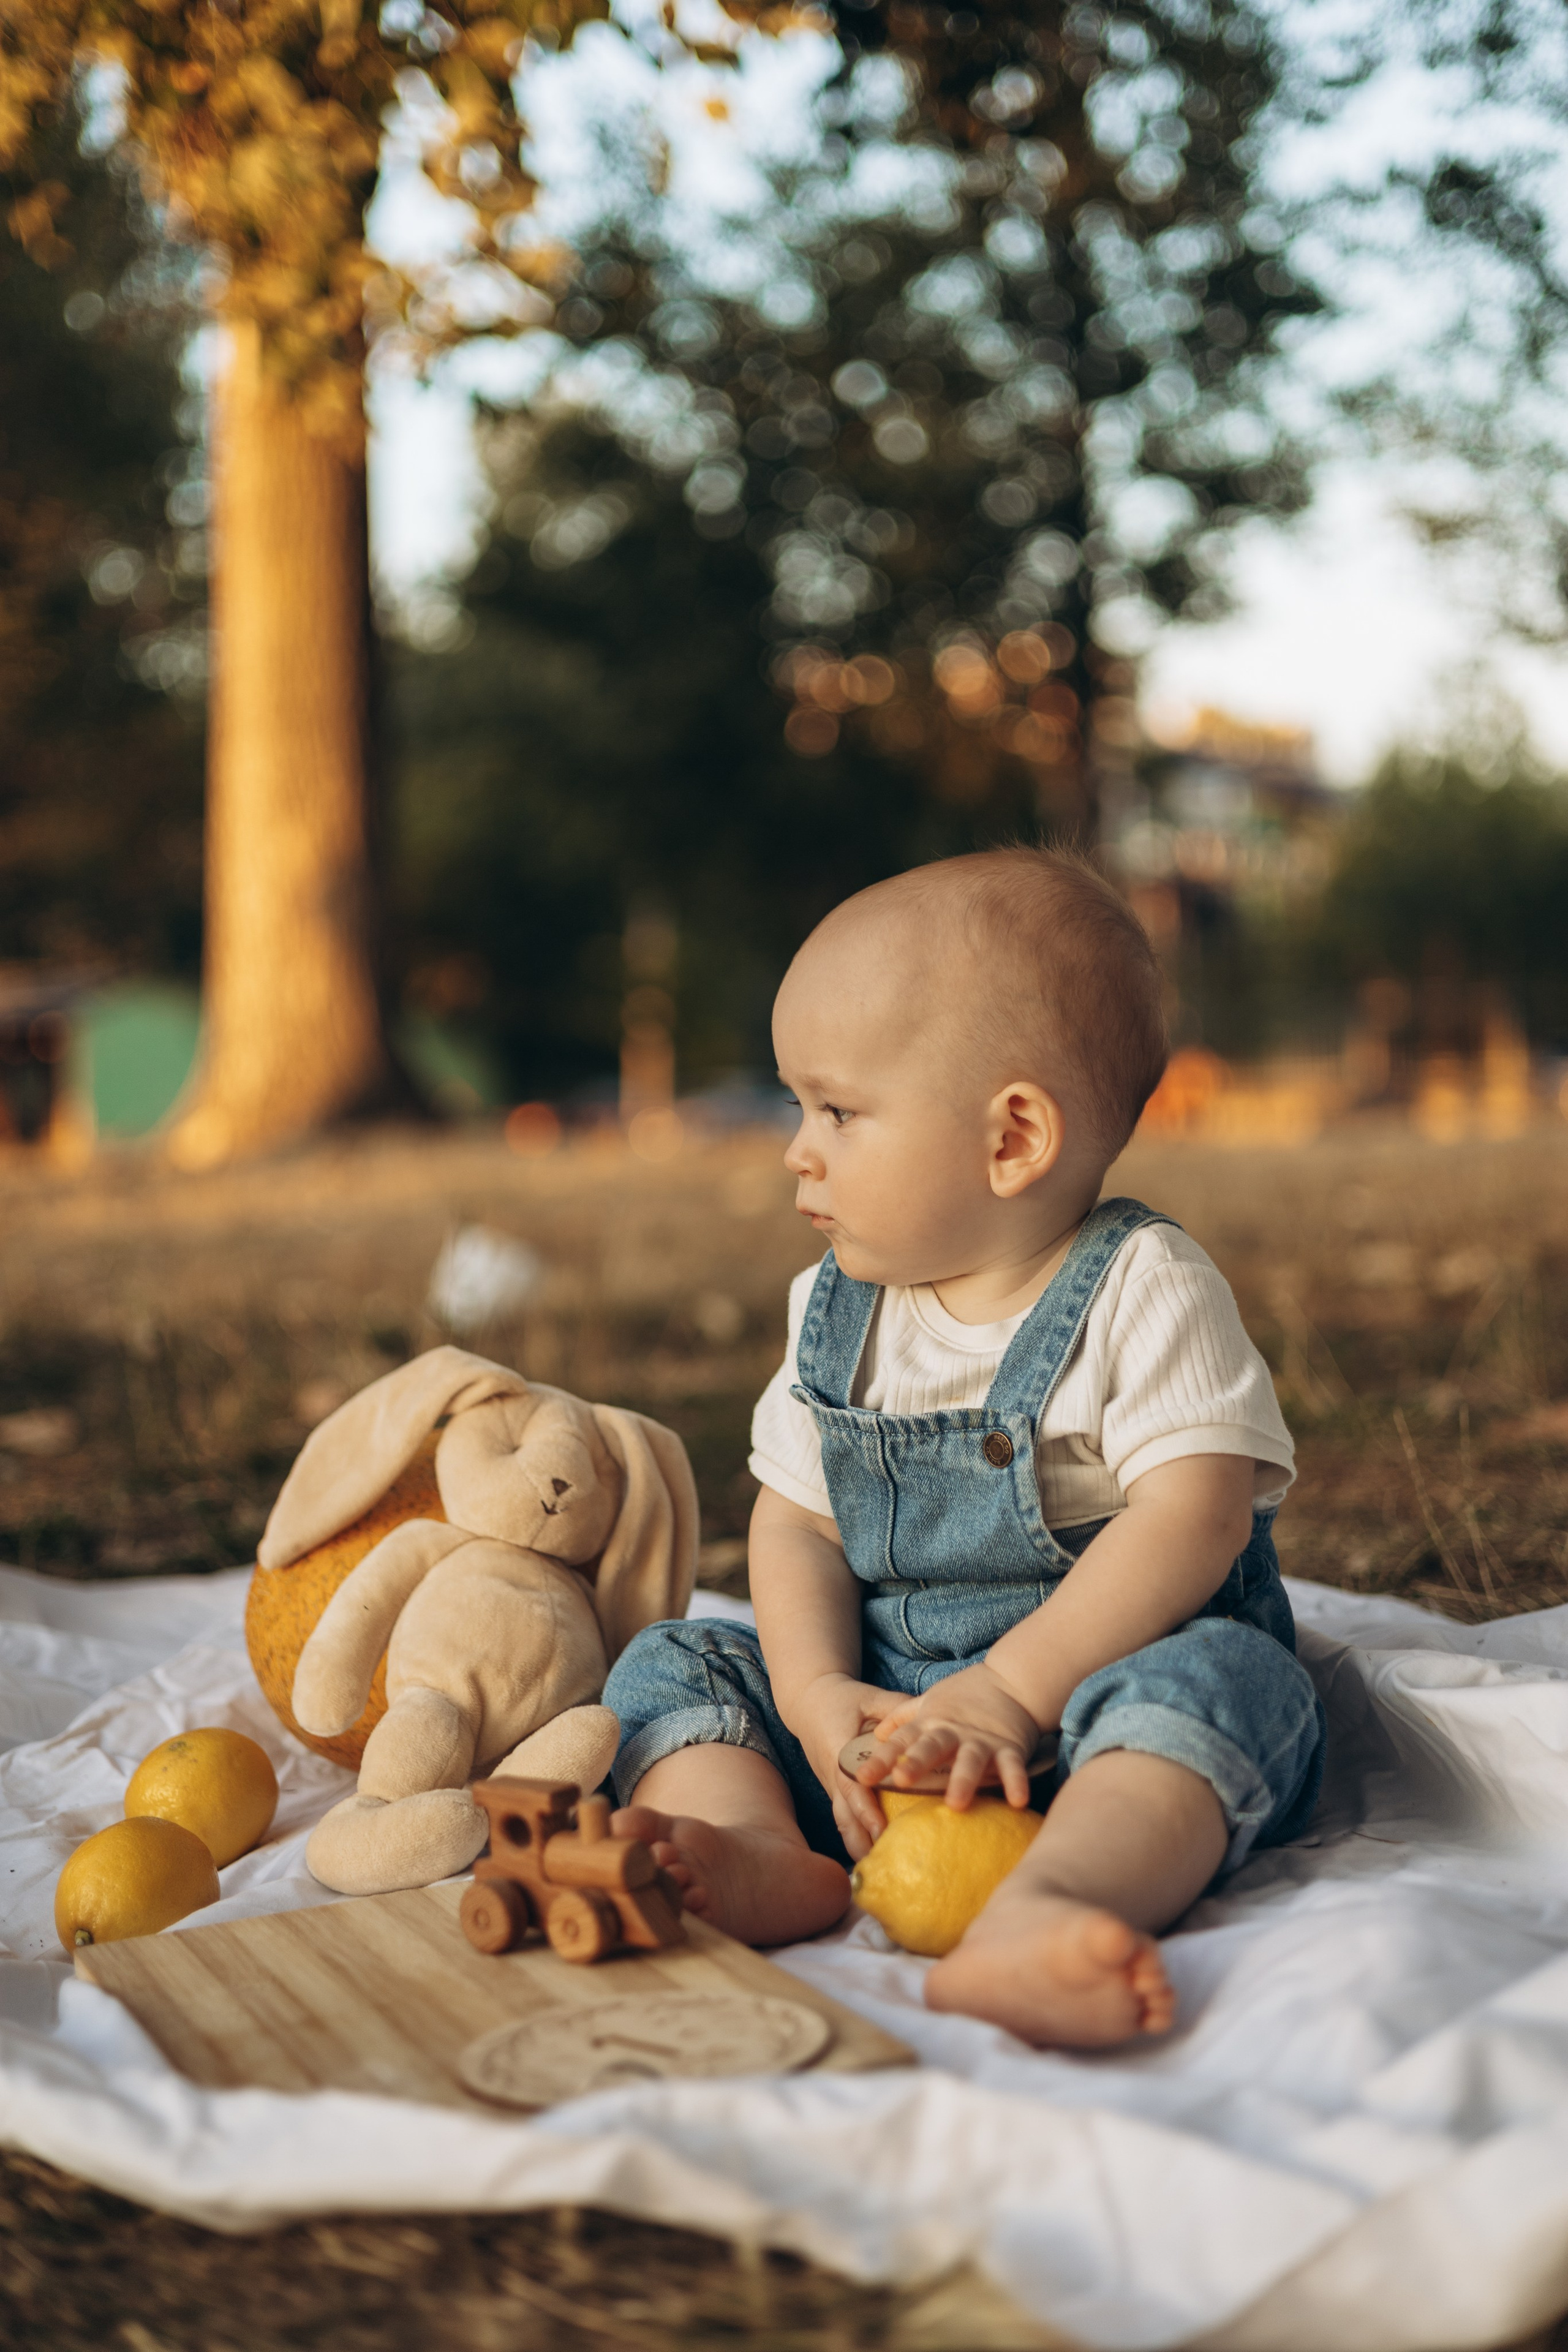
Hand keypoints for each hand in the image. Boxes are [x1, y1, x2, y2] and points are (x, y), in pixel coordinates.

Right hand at [787, 1673, 904, 1859]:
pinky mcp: (833, 1791)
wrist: (809, 1700)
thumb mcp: (871, 1697)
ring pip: (842, 1823)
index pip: (852, 1786)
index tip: (884, 1831)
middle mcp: (832, 1774)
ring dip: (858, 1846)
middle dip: (864, 1840)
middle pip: (845, 1815)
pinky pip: (843, 1819)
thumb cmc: (844, 1698)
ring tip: (882, 1871)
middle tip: (888, 1864)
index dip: (867, 1810)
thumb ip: (896, 1708)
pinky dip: (856, 1838)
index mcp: (840, 1750)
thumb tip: (928, 1719)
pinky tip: (873, 1857)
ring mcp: (830, 1785)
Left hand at [860, 1663, 1040, 1810]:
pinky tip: (1018, 1802)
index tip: (862, 1776)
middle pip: (932, 1748)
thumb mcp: (929, 1702)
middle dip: (917, 1763)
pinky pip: (1013, 1767)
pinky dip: (1016, 1782)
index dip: (882, 1758)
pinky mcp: (1010, 1747)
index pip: (902, 1741)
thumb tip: (878, 1733)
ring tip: (956, 1803)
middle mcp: (953, 1733)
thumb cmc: (966, 1696)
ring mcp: (982, 1741)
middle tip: (901, 1780)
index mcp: (931, 1723)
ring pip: (971, 1760)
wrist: (1011, 1679)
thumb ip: (903, 1718)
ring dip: (963, 1780)